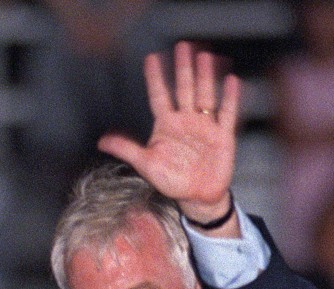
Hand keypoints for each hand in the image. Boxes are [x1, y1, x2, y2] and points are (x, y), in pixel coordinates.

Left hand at [98, 41, 241, 223]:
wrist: (196, 196)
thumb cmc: (171, 180)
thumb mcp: (145, 164)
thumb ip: (126, 149)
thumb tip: (102, 141)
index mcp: (166, 126)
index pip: (159, 96)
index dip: (155, 78)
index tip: (151, 59)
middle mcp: (185, 121)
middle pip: (183, 89)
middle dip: (182, 69)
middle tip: (182, 46)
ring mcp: (204, 126)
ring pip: (204, 96)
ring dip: (204, 77)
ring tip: (204, 57)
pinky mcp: (222, 136)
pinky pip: (227, 114)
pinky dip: (230, 99)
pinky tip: (231, 82)